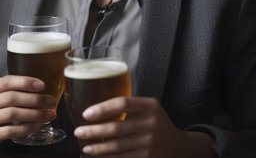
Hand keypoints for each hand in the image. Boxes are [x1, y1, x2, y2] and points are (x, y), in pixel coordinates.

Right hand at [0, 75, 56, 145]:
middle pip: (12, 98)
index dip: (25, 82)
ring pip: (12, 114)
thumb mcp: (1, 92)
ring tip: (49, 114)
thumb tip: (45, 88)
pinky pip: (11, 131)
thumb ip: (18, 88)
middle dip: (35, 100)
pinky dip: (27, 128)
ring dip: (34, 114)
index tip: (42, 85)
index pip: (8, 81)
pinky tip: (38, 125)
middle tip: (51, 102)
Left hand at [74, 96, 212, 157]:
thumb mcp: (149, 108)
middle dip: (94, 130)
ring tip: (85, 146)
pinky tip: (98, 155)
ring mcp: (150, 142)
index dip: (103, 108)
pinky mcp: (147, 157)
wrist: (177, 145)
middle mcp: (151, 122)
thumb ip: (129, 106)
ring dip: (98, 147)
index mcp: (150, 105)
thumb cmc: (155, 122)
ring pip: (117, 146)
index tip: (86, 114)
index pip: (123, 103)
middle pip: (117, 127)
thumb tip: (96, 109)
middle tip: (78, 131)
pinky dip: (108, 157)